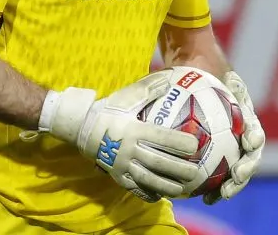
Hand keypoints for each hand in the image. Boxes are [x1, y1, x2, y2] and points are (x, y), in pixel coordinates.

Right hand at [39, 72, 199, 200]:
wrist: (82, 126)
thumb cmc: (110, 109)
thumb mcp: (127, 97)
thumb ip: (149, 89)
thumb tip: (169, 79)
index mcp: (135, 129)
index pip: (161, 137)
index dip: (178, 142)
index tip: (195, 145)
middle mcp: (130, 149)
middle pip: (157, 161)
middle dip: (178, 168)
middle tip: (195, 172)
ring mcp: (122, 164)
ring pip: (147, 178)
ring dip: (166, 185)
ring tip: (182, 189)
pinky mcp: (116, 175)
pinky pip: (133, 188)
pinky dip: (147, 193)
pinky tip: (160, 197)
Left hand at [204, 71, 264, 203]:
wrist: (199, 87)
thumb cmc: (208, 79)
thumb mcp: (217, 77)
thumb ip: (227, 82)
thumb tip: (230, 78)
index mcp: (246, 119)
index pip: (254, 130)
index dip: (254, 138)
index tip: (250, 143)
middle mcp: (244, 138)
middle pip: (250, 157)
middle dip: (246, 169)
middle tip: (236, 177)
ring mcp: (233, 152)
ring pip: (237, 172)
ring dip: (233, 186)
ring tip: (221, 195)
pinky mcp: (220, 164)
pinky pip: (218, 179)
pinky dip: (214, 189)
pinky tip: (203, 198)